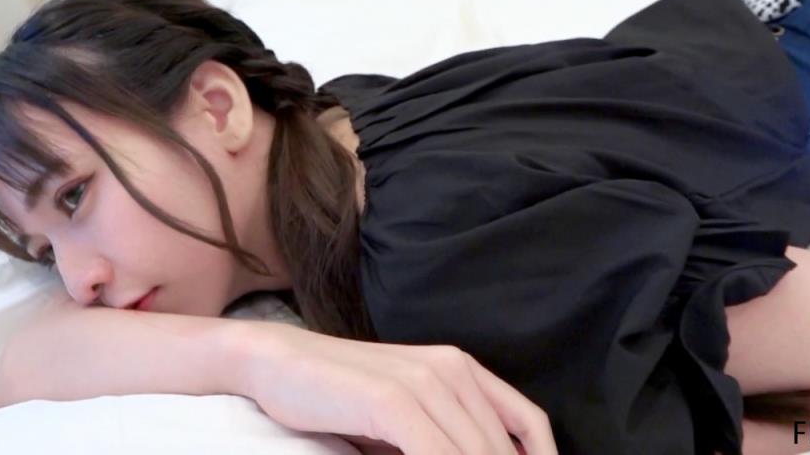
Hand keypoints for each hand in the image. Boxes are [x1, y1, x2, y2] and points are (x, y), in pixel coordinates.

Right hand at [234, 321, 556, 454]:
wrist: (280, 363)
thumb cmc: (342, 395)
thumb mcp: (407, 414)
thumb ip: (446, 436)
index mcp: (462, 369)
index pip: (529, 423)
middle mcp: (452, 369)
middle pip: (501, 448)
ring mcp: (423, 382)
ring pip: (474, 452)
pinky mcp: (392, 400)